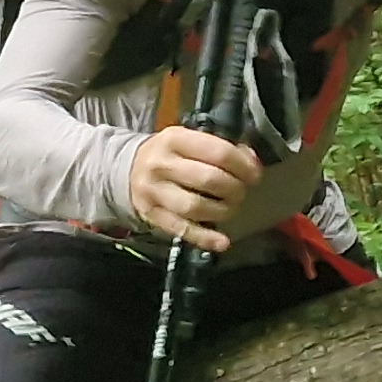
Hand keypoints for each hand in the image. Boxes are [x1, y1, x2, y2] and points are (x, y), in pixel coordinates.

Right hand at [128, 125, 263, 251]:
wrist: (126, 169)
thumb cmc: (168, 154)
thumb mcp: (188, 140)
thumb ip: (218, 148)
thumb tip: (250, 162)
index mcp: (174, 139)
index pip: (218, 151)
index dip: (243, 165)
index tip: (254, 174)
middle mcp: (161, 164)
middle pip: (208, 179)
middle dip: (235, 189)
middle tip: (242, 191)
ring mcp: (155, 192)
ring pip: (195, 206)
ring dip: (222, 211)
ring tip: (231, 208)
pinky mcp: (152, 215)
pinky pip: (182, 229)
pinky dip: (205, 238)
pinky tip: (222, 242)